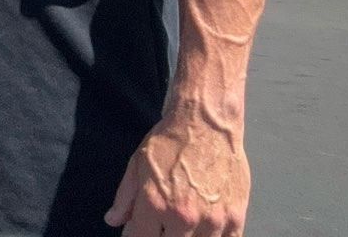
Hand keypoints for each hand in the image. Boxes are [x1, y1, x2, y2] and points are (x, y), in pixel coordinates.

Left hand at [105, 115, 249, 235]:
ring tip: (181, 228)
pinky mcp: (235, 218)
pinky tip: (203, 231)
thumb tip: (113, 220)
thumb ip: (124, 197)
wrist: (206, 122)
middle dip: (160, 236)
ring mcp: (212, 221)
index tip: (137, 231)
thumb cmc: (170, 140)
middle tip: (161, 226)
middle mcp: (184, 218)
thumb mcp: (137, 164)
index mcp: (155, 205)